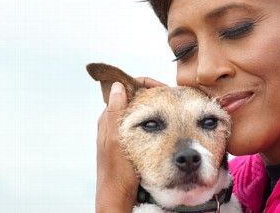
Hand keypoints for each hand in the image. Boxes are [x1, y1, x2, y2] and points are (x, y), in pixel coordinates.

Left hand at [95, 77, 164, 212]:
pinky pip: (145, 123)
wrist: (119, 196)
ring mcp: (123, 132)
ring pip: (141, 110)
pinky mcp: (132, 141)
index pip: (124, 89)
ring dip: (155, 105)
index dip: (143, 84)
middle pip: (134, 98)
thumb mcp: (116, 140)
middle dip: (152, 93)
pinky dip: (156, 118)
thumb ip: (115, 112)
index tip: (162, 88)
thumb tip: (117, 86)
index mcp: (108, 119)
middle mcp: (114, 123)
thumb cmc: (117, 173)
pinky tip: (167, 123)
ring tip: (171, 106)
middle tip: (171, 96)